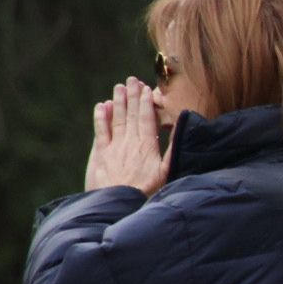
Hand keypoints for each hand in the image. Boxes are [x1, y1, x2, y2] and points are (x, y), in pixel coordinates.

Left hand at [83, 78, 171, 196]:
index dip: (146, 102)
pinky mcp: (100, 154)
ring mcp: (114, 147)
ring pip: (116, 119)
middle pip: (132, 114)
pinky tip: (102, 106)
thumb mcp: (167, 172)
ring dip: (118, 102)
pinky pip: (101, 131)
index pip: (147, 118)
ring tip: (119, 87)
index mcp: (147, 145)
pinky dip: (101, 117)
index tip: (146, 88)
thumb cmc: (147, 192)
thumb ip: (174, 149)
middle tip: (131, 80)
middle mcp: (130, 142)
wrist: (119, 203)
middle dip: (132, 96)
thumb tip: (182, 128)